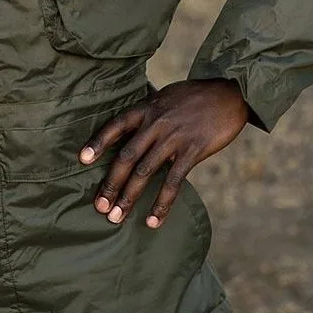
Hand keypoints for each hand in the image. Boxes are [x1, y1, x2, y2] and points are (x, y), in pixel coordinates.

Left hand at [78, 79, 249, 228]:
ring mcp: (173, 138)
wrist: (230, 93)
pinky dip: (161, 203)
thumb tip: (131, 132)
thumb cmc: (195, 97)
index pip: (115, 125)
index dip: (98, 142)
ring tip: (116, 217)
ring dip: (129, 197)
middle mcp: (155, 123)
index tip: (82, 160)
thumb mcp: (166, 97)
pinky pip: (173, 182)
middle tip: (99, 206)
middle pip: (126, 156)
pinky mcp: (192, 151)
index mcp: (146, 108)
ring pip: (145, 172)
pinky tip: (153, 220)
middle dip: (110, 183)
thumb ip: (149, 114)